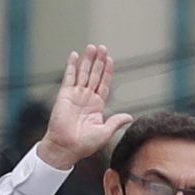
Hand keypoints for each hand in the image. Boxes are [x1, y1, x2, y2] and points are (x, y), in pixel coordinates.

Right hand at [37, 44, 132, 169]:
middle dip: (98, 62)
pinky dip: (71, 66)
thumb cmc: (83, 144)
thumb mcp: (105, 132)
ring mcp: (75, 96)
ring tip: (92, 47)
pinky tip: (74, 55)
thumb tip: (129, 117)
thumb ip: (116, 122)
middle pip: (94, 75)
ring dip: (87, 60)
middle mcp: (86, 99)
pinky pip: (69, 77)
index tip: (110, 60)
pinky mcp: (64, 95)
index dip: (107, 72)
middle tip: (102, 48)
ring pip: (83, 73)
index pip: (104, 84)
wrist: (66, 148)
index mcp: (96, 106)